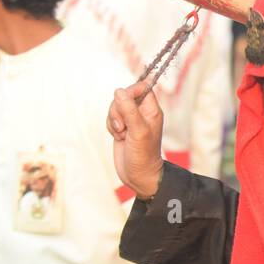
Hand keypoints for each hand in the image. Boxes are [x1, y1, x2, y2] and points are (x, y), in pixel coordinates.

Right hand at [107, 80, 164, 199]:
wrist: (138, 175)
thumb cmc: (143, 155)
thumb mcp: (137, 131)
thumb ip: (129, 110)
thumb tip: (119, 91)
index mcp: (152, 110)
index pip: (142, 87)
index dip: (131, 91)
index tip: (125, 103)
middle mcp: (142, 113)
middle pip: (124, 96)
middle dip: (118, 110)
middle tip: (124, 126)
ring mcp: (131, 120)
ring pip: (115, 107)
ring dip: (114, 120)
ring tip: (122, 134)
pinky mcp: (122, 127)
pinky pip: (111, 117)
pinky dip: (111, 126)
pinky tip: (118, 137)